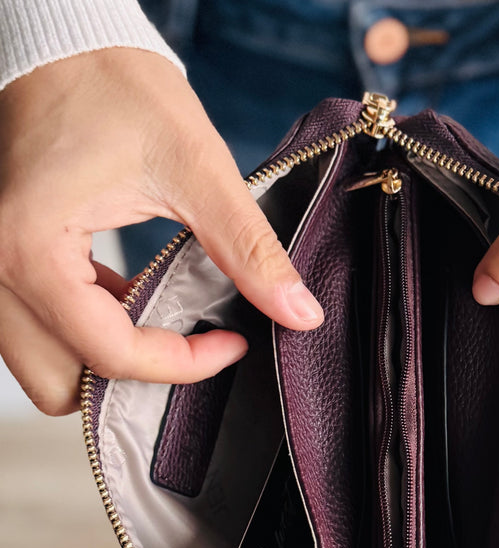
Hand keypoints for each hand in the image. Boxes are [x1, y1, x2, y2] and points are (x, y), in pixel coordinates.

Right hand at [0, 49, 322, 414]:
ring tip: (164, 324)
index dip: (184, 364)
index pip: (111, 355)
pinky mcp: (5, 262)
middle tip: (188, 345)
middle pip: (61, 385)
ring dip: (105, 362)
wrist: (63, 43)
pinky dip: (88, 332)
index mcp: (32, 249)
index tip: (232, 343)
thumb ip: (249, 249)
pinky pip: (41, 331)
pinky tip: (133, 301)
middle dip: (131, 380)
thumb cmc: (113, 85)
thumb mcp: (195, 167)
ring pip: (46, 367)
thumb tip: (300, 311)